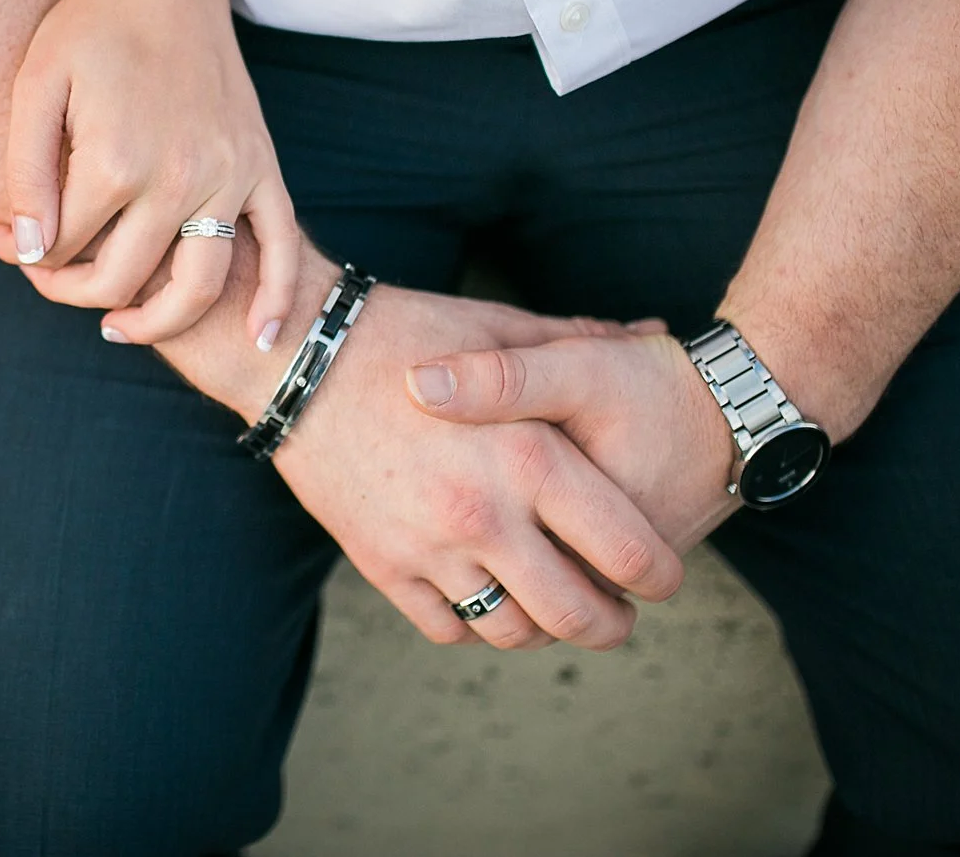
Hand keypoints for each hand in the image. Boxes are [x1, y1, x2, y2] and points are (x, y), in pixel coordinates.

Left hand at [0, 0, 298, 349]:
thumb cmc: (86, 30)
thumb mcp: (32, 88)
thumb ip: (25, 173)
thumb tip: (29, 250)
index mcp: (116, 159)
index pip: (65, 249)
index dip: (31, 257)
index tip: (13, 243)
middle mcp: (179, 175)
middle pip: (123, 278)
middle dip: (76, 290)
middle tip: (51, 278)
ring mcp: (229, 174)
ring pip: (199, 285)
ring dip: (158, 321)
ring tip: (122, 326)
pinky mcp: (262, 166)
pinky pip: (283, 246)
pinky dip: (276, 299)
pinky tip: (262, 338)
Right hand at [264, 273, 687, 650]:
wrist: (298, 357)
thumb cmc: (407, 332)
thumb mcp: (500, 329)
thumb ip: (579, 341)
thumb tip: (653, 332)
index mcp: (530, 458)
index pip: (629, 552)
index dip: (661, 577)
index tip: (661, 577)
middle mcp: (485, 514)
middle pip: (577, 615)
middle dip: (611, 625)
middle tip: (618, 615)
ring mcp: (430, 547)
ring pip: (512, 631)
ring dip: (543, 629)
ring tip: (551, 608)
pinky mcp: (383, 564)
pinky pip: (447, 624)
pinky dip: (473, 620)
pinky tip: (483, 592)